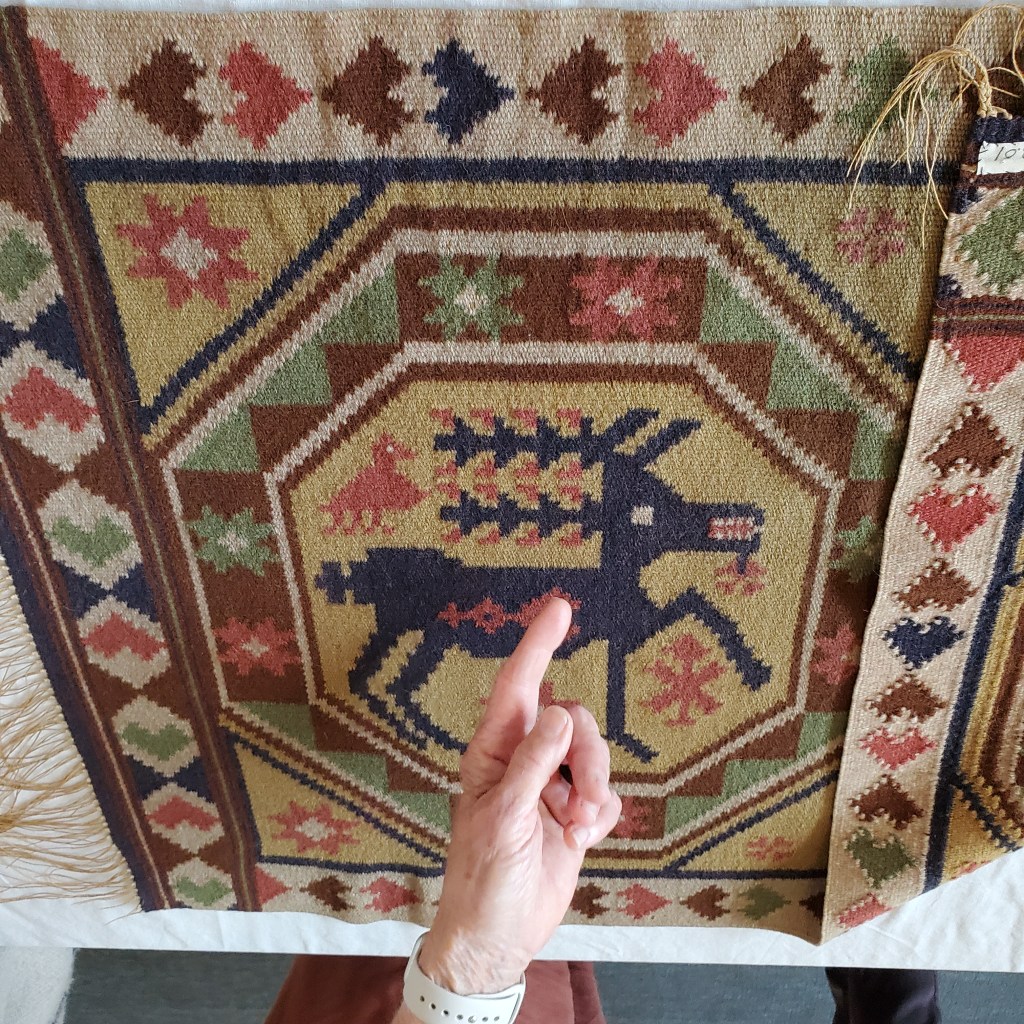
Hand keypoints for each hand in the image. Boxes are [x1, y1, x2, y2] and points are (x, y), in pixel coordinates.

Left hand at [417, 597, 620, 994]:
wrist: (500, 937)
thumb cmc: (484, 878)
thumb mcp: (503, 818)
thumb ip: (532, 763)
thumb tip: (561, 712)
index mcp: (495, 751)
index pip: (519, 686)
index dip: (538, 644)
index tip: (560, 607)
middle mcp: (525, 759)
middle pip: (575, 721)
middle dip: (588, 757)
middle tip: (579, 804)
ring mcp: (552, 786)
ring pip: (595, 754)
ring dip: (596, 789)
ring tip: (577, 827)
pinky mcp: (575, 813)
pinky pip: (607, 793)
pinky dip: (602, 815)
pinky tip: (581, 841)